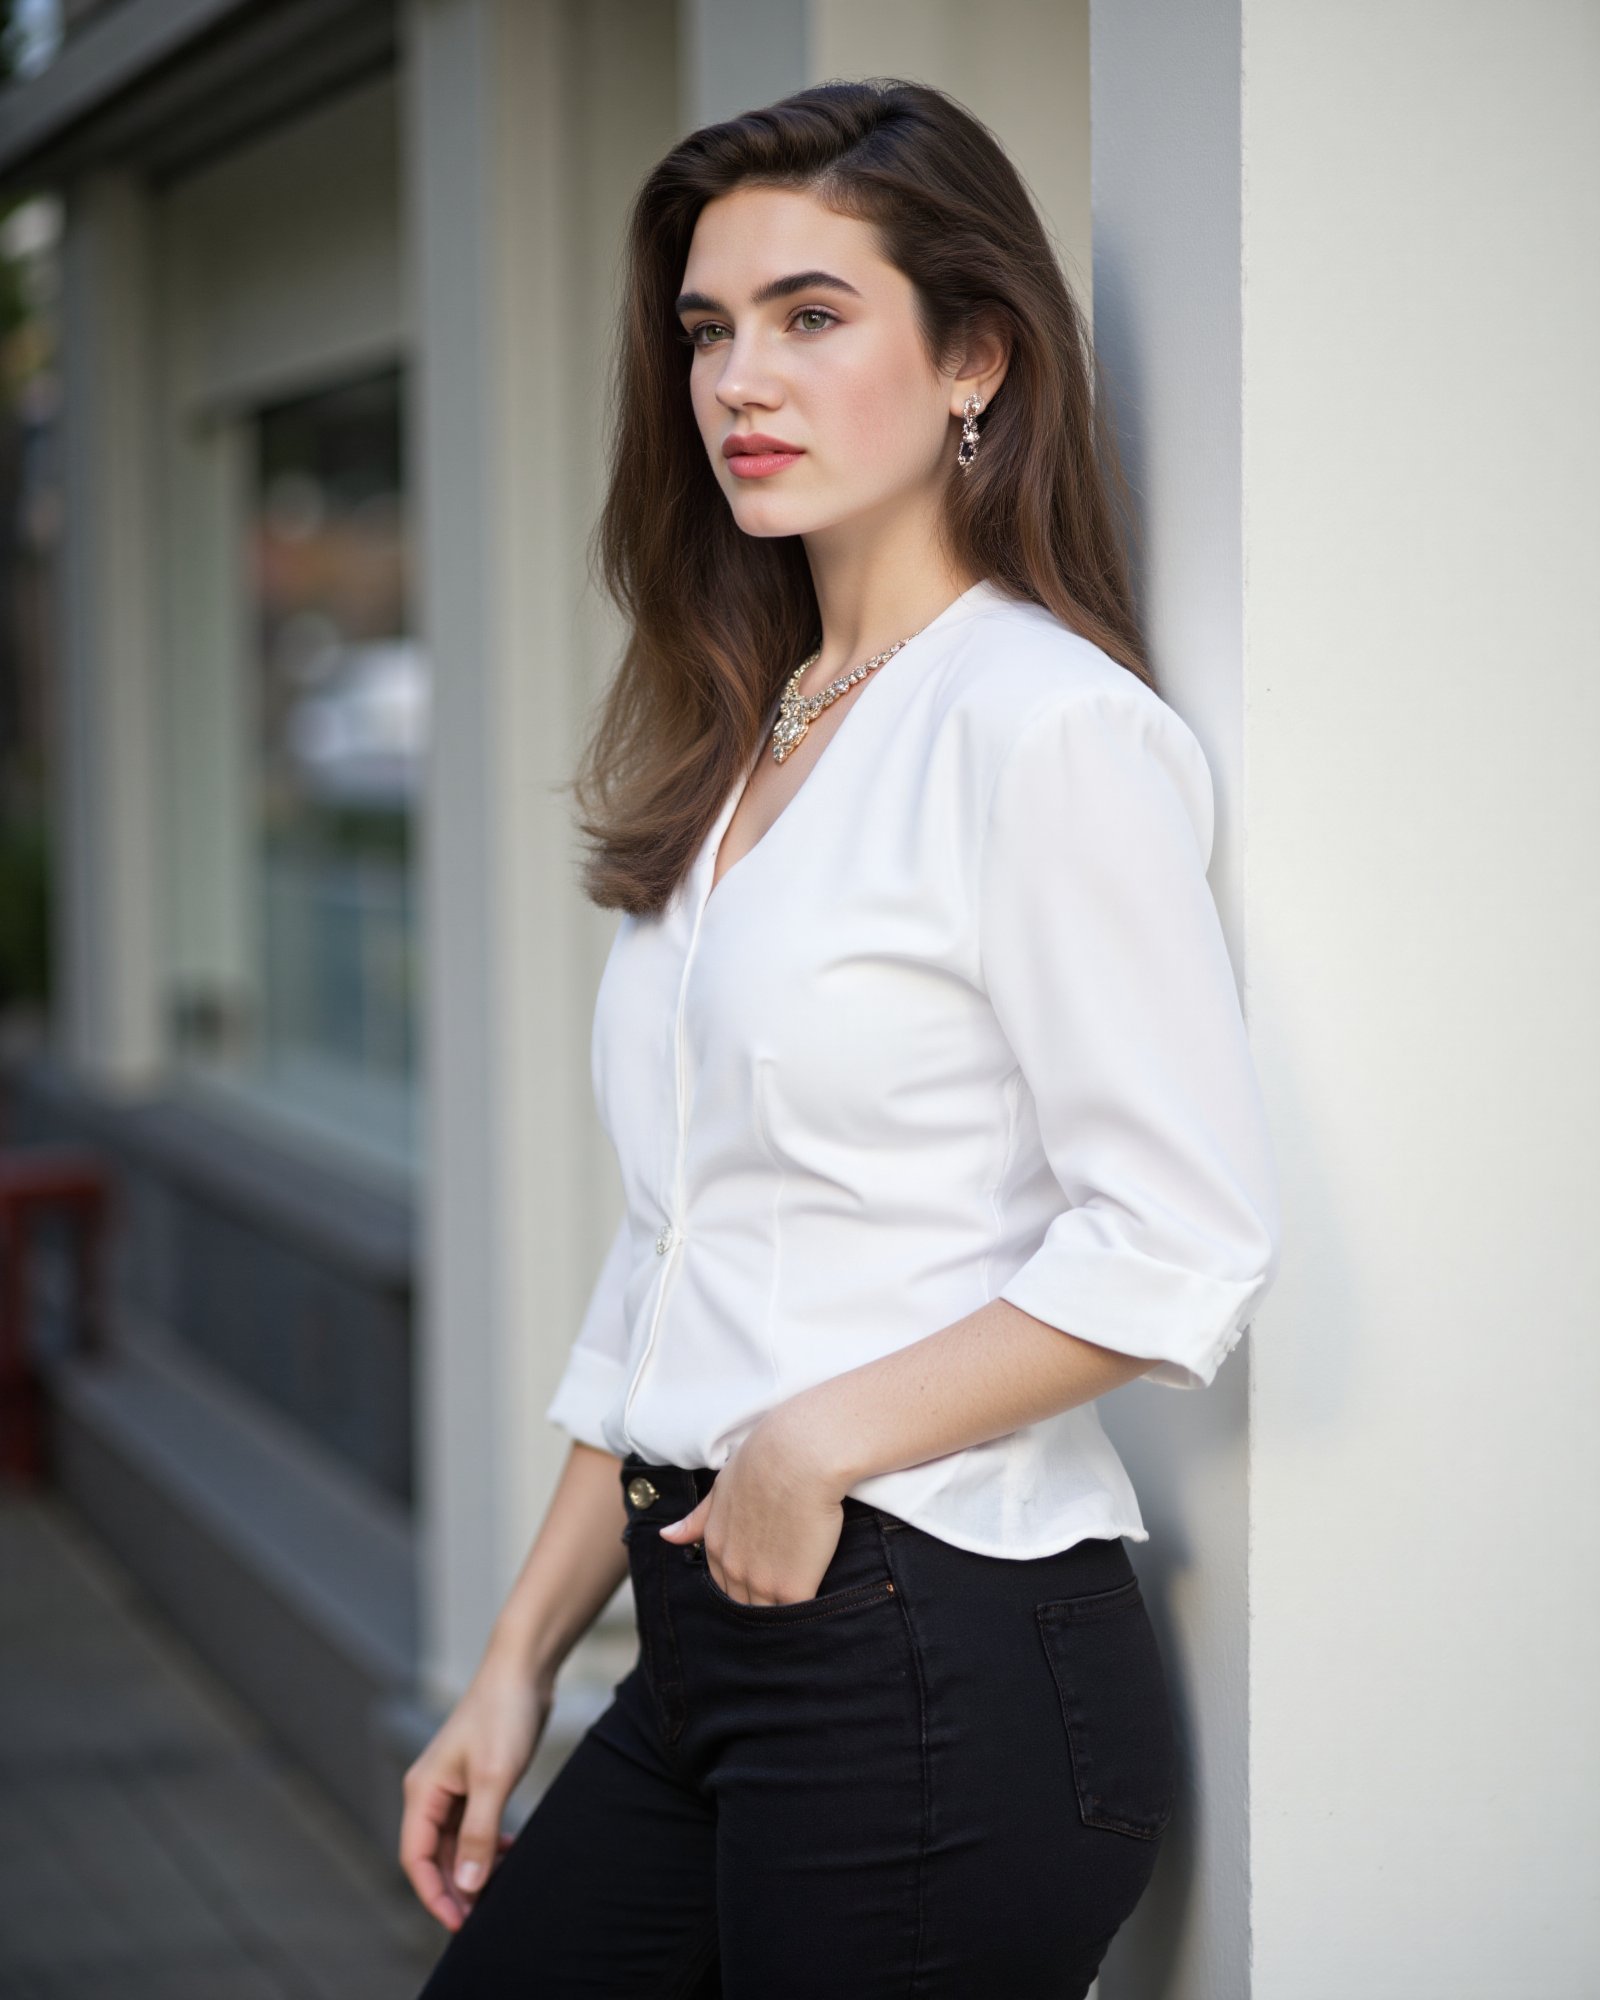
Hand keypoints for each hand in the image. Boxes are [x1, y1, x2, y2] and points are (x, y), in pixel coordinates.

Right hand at [398, 1651, 552, 1929]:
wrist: (524, 1668)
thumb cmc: (504, 1714)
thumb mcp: (495, 1779)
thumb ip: (480, 1834)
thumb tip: (467, 1887)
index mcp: (422, 1791)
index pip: (416, 1857)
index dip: (434, 1894)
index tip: (460, 1924)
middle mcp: (430, 1791)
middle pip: (435, 1855)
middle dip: (456, 1887)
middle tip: (485, 1916)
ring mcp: (453, 1785)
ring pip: (456, 1843)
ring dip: (474, 1868)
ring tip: (501, 1889)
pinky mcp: (475, 1779)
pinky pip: (474, 1826)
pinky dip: (488, 1845)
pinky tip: (510, 1853)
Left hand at [657, 1408, 847, 1605]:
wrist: (798, 1458)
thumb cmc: (764, 1462)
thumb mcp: (722, 1488)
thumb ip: (697, 1519)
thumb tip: (666, 1536)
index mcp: (715, 1546)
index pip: (723, 1584)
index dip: (742, 1584)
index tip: (762, 1575)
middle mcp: (732, 1569)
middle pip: (743, 1604)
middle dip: (757, 1603)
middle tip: (780, 1591)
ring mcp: (762, 1582)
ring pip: (765, 1614)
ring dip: (778, 1612)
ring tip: (795, 1606)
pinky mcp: (794, 1588)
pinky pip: (794, 1614)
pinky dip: (801, 1615)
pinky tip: (811, 1610)